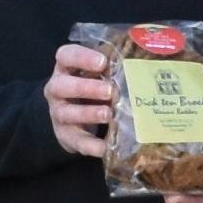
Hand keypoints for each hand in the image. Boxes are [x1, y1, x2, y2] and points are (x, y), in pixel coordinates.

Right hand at [44, 35, 116, 165]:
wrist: (72, 117)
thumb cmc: (91, 87)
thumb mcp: (97, 74)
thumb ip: (112, 67)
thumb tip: (145, 60)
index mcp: (65, 68)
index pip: (65, 55)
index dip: (82, 57)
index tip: (102, 62)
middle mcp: (57, 89)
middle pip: (62, 86)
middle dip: (86, 88)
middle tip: (109, 91)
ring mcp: (59, 113)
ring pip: (67, 113)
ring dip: (89, 114)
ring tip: (109, 114)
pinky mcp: (66, 135)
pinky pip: (77, 140)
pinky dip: (92, 145)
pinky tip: (107, 146)